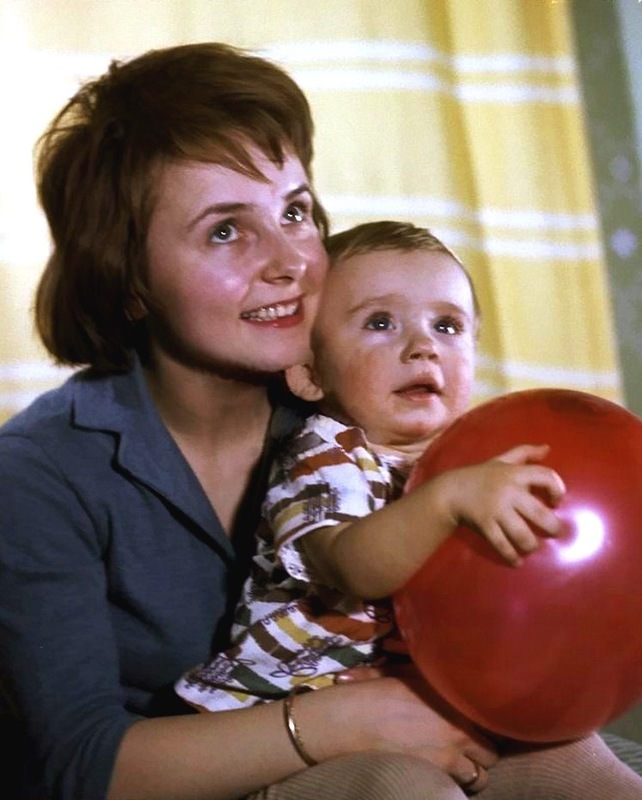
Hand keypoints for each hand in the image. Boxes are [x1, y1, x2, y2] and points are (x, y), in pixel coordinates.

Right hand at [319, 666, 496, 792]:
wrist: (351, 720)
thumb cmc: (372, 692)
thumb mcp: (404, 673)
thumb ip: (429, 677)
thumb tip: (439, 671)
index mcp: (453, 695)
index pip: (490, 714)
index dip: (485, 723)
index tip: (478, 725)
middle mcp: (460, 723)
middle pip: (492, 750)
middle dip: (482, 753)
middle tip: (469, 751)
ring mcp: (451, 752)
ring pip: (482, 775)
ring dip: (472, 772)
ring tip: (458, 769)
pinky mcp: (439, 773)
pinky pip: (463, 786)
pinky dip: (457, 785)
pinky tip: (444, 778)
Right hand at [435, 443, 564, 565]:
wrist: (450, 491)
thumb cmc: (480, 475)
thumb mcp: (501, 460)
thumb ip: (524, 453)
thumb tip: (547, 448)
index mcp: (515, 473)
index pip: (547, 476)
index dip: (558, 489)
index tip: (556, 501)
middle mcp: (509, 491)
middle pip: (540, 513)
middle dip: (553, 527)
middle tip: (555, 531)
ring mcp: (496, 510)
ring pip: (523, 534)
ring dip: (531, 545)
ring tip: (532, 546)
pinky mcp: (485, 525)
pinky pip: (502, 545)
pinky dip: (511, 556)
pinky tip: (517, 561)